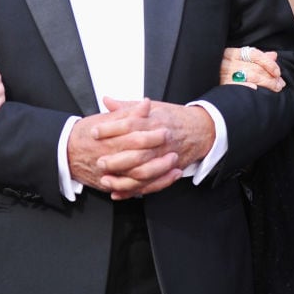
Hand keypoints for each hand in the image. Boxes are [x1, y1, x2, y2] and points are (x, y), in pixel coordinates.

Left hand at [68, 98, 214, 199]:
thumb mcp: (152, 107)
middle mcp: (159, 140)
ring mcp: (164, 157)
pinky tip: (118, 193)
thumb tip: (106, 100)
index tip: (94, 132)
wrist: (200, 130)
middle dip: (116, 158)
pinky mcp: (167, 171)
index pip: (129, 124)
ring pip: (143, 172)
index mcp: (153, 122)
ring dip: (123, 178)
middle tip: (98, 161)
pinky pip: (150, 185)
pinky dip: (133, 191)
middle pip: (136, 151)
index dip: (110, 128)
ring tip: (105, 179)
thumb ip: (127, 106)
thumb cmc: (172, 118)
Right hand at [220, 46, 284, 91]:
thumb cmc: (223, 70)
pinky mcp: (222, 86)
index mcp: (231, 53)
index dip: (268, 63)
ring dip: (267, 83)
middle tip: (280, 83)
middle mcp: (228, 62)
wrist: (202, 79)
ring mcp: (224, 74)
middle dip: (271, 76)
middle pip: (255, 67)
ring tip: (275, 88)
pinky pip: (239, 86)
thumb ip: (256, 57)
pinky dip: (250, 87)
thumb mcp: (236, 59)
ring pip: (252, 76)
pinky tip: (258, 91)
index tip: (277, 72)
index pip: (254, 54)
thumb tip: (273, 55)